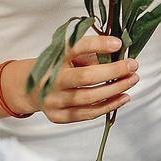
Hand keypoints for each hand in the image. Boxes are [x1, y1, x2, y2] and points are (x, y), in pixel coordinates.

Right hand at [11, 34, 138, 122]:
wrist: (27, 87)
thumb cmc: (56, 66)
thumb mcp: (67, 53)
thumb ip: (90, 52)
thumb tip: (119, 54)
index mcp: (54, 58)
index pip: (76, 48)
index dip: (98, 45)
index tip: (118, 43)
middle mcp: (51, 79)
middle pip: (86, 77)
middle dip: (114, 71)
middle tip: (133, 65)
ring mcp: (53, 100)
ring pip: (89, 98)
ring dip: (115, 90)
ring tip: (132, 80)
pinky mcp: (58, 116)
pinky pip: (88, 114)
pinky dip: (109, 106)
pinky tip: (123, 97)